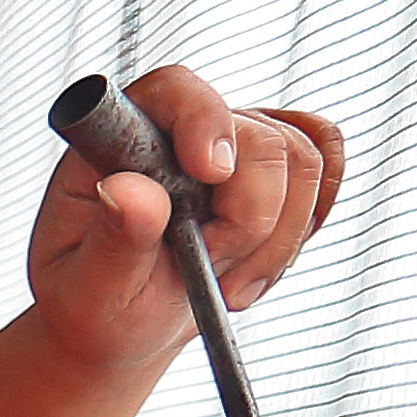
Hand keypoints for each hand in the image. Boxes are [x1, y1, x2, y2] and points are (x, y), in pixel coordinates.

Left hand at [20, 64, 343, 379]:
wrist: (122, 325)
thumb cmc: (94, 304)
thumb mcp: (90, 289)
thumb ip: (113, 239)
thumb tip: (131, 191)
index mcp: (121, 143)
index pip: (175, 91)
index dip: (204, 121)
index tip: (211, 173)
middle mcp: (182, 129)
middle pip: (260, 140)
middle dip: (249, 222)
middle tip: (210, 274)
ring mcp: (234, 143)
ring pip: (303, 160)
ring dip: (277, 240)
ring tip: (228, 285)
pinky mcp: (274, 167)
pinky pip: (327, 167)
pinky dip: (305, 225)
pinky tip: (264, 262)